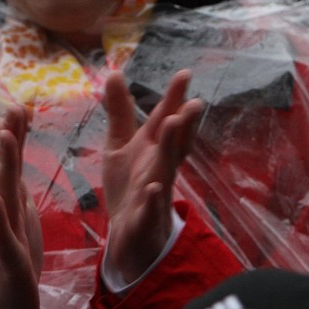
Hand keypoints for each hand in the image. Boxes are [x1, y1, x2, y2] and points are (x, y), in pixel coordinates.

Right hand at [0, 105, 42, 308]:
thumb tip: (13, 161)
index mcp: (10, 203)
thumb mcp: (20, 218)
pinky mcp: (8, 258)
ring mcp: (3, 233)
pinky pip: (1, 234)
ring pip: (3, 194)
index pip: (12, 163)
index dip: (16, 135)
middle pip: (5, 170)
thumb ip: (16, 189)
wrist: (2, 308)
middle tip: (11, 106)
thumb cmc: (13, 261)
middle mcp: (3, 213)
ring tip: (4, 137)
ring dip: (3, 165)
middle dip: (9, 138)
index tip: (20, 104)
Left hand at [102, 69, 203, 283]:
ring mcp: (155, 194)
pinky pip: (149, 210)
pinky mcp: (143, 220)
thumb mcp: (120, 145)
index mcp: (154, 149)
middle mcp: (159, 168)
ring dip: (170, 150)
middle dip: (184, 124)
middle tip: (193, 102)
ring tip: (173, 124)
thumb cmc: (129, 186)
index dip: (174, 99)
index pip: (166, 120)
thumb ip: (120, 112)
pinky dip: (151, 200)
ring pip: (165, 171)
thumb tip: (115, 73)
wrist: (128, 235)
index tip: (184, 73)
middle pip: (174, 144)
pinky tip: (152, 189)